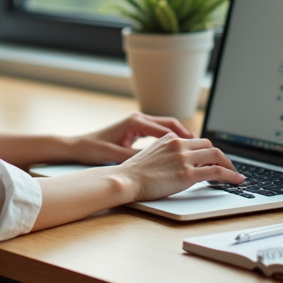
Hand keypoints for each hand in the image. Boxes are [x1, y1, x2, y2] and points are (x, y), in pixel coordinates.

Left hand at [67, 113, 195, 164]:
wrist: (78, 146)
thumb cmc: (94, 149)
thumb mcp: (115, 155)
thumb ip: (135, 157)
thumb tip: (154, 164)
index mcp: (135, 123)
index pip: (167, 128)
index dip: (184, 138)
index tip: (198, 148)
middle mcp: (138, 119)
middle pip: (170, 124)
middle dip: (188, 135)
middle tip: (204, 147)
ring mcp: (137, 122)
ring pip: (166, 126)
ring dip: (181, 135)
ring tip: (195, 148)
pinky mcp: (135, 128)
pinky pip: (158, 131)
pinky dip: (170, 138)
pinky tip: (176, 149)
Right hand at [116, 134, 243, 201]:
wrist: (125, 180)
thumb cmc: (133, 173)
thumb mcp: (151, 155)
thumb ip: (166, 153)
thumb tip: (178, 162)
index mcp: (169, 139)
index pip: (195, 141)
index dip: (207, 152)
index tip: (213, 160)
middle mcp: (178, 144)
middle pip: (209, 145)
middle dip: (221, 156)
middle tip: (227, 167)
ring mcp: (184, 158)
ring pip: (217, 155)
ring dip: (229, 165)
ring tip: (235, 174)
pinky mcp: (187, 174)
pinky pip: (216, 172)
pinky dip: (230, 175)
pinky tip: (237, 180)